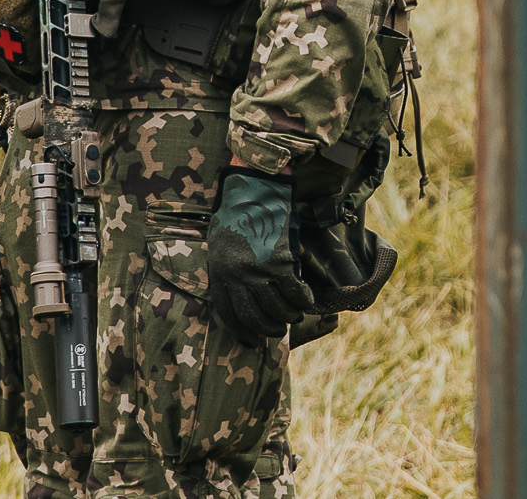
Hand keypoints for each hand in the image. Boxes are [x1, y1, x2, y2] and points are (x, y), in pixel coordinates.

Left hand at [206, 168, 314, 342]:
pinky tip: (307, 300)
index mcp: (219, 272)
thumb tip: (244, 293)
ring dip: (288, 316)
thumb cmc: (238, 211)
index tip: (251, 340)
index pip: (228, 314)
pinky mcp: (281, 261)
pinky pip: (295, 292)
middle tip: (277, 330)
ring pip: (276, 308)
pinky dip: (303, 300)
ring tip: (293, 315)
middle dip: (267, 329)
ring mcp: (259, 270)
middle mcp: (237, 276)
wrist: (255, 187)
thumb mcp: (222, 243)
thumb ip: (229, 269)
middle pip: (253, 316)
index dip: (241, 331)